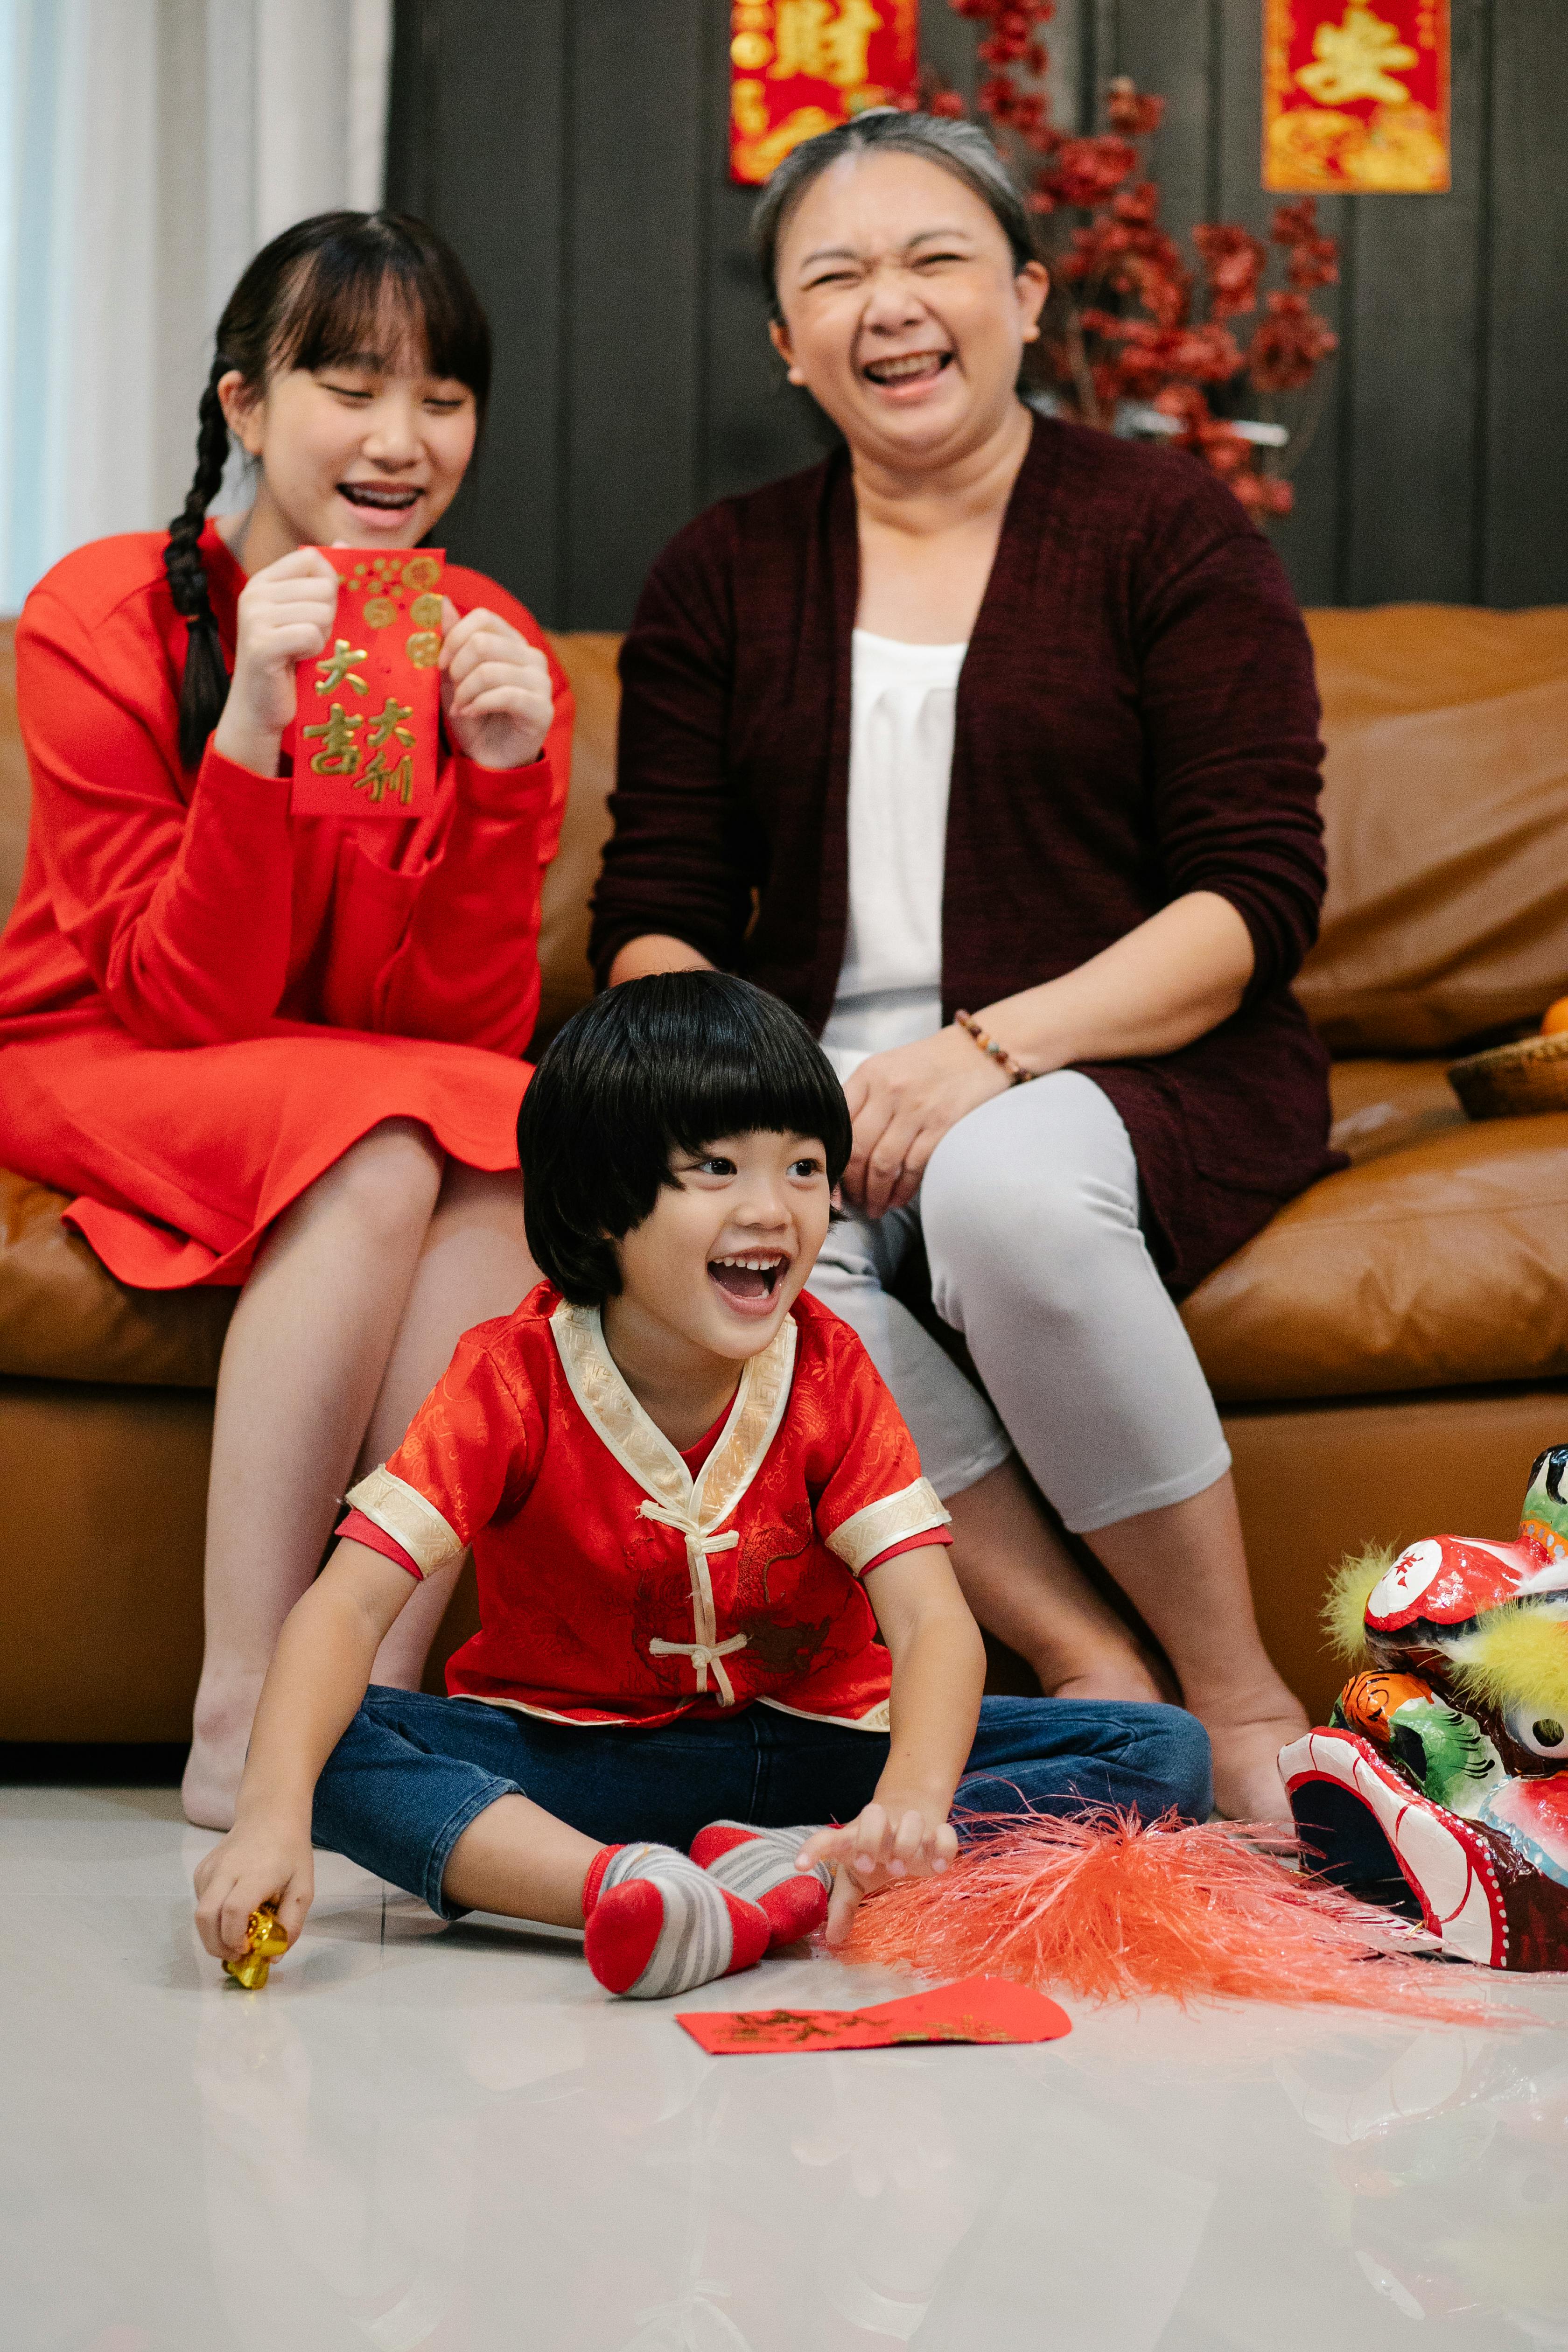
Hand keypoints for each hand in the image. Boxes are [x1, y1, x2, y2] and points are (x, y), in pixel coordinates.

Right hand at [192, 1814, 314, 1963]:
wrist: (270, 1813)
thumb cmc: (291, 1851)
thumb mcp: (303, 1888)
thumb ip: (292, 1924)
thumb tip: (274, 1957)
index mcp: (255, 1873)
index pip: (233, 1911)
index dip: (234, 1938)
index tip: (248, 1950)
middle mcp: (227, 1870)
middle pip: (205, 1917)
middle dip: (216, 1945)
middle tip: (236, 1954)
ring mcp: (210, 1868)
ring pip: (200, 1912)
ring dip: (213, 1932)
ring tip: (236, 1935)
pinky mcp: (202, 1869)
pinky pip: (201, 1901)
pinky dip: (212, 1915)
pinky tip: (232, 1908)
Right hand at [213, 547, 341, 774]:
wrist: (261, 707)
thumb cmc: (290, 661)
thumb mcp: (305, 615)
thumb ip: (322, 580)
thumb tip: (344, 543)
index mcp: (265, 580)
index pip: (313, 559)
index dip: (329, 586)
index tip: (315, 612)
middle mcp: (255, 592)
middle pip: (323, 588)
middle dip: (327, 618)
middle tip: (306, 640)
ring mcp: (254, 617)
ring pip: (321, 612)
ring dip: (321, 638)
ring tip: (301, 652)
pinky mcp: (262, 644)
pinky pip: (311, 635)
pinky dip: (313, 651)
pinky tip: (297, 661)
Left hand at [439, 597, 552, 770]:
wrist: (491, 758)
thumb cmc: (474, 716)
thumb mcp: (453, 676)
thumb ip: (450, 640)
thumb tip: (441, 600)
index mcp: (512, 642)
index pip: (483, 618)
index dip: (454, 636)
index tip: (440, 662)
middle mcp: (531, 657)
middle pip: (483, 642)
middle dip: (457, 668)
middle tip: (452, 690)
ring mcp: (541, 682)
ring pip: (489, 669)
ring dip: (464, 692)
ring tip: (459, 707)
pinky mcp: (541, 709)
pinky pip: (504, 695)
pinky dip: (478, 705)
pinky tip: (469, 714)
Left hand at [797, 1799, 958, 1945]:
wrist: (910, 1812)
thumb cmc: (875, 1851)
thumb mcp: (857, 1877)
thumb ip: (843, 1904)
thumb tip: (833, 1939)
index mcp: (854, 1837)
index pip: (829, 1838)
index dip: (813, 1849)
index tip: (799, 1865)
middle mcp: (882, 1826)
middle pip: (873, 1814)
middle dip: (869, 1839)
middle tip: (868, 1865)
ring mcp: (911, 1825)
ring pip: (912, 1819)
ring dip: (906, 1843)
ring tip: (900, 1869)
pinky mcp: (938, 1831)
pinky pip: (945, 1832)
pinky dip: (944, 1848)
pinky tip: (938, 1869)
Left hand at [842, 1026, 1011, 1219]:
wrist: (977, 1050)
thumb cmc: (928, 1064)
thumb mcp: (887, 1068)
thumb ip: (862, 1099)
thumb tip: (840, 1147)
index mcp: (869, 1074)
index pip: (839, 1124)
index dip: (831, 1160)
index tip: (831, 1182)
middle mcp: (889, 1089)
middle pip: (857, 1149)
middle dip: (852, 1185)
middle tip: (853, 1202)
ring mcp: (917, 1107)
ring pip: (884, 1163)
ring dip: (876, 1193)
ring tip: (875, 1207)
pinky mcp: (943, 1124)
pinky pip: (915, 1166)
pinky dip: (904, 1189)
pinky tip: (899, 1199)